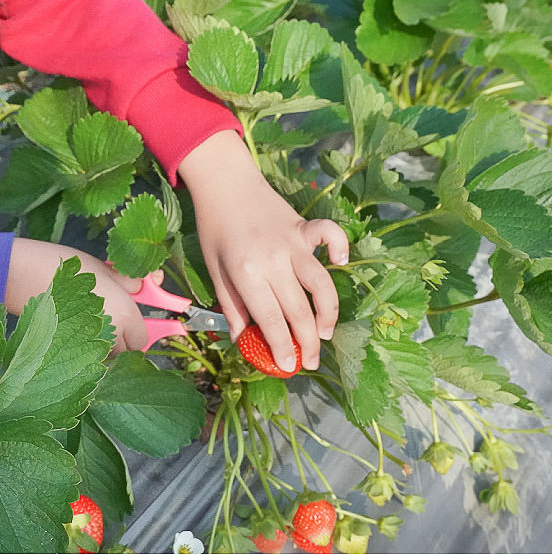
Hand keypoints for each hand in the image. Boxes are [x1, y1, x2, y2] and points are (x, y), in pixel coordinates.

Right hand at [4, 237, 152, 351]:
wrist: (16, 274)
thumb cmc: (59, 265)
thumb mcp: (100, 267)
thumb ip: (128, 281)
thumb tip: (149, 285)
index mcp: (124, 314)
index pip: (141, 338)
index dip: (134, 329)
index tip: (124, 318)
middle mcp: (109, 336)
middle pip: (123, 351)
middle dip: (117, 337)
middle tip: (100, 316)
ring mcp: (85, 349)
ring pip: (101, 356)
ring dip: (97, 344)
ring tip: (81, 321)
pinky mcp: (64, 354)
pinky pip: (81, 358)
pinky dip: (78, 350)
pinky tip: (66, 329)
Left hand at [178, 130, 347, 372]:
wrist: (225, 185)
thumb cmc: (215, 232)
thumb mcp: (215, 273)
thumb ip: (232, 306)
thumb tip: (242, 340)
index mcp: (247, 273)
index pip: (271, 319)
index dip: (282, 347)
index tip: (289, 368)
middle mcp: (274, 260)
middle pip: (299, 309)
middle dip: (307, 342)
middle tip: (310, 363)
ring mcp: (293, 242)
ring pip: (321, 283)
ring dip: (328, 312)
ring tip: (324, 334)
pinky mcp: (304, 227)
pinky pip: (331, 236)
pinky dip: (340, 249)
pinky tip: (339, 266)